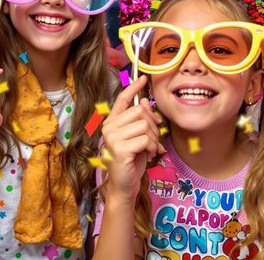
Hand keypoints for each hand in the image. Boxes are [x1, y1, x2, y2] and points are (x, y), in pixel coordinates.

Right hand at [100, 75, 164, 199]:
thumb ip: (140, 121)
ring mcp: (112, 138)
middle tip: (154, 141)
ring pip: (145, 125)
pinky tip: (148, 155)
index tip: (143, 78)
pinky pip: (145, 139)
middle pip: (140, 111)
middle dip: (153, 125)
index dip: (133, 87)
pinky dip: (152, 148)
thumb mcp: (138, 138)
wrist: (125, 185)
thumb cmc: (132, 162)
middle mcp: (109, 128)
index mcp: (112, 123)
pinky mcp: (119, 149)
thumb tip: (145, 102)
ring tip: (151, 150)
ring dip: (154, 139)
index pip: (122, 99)